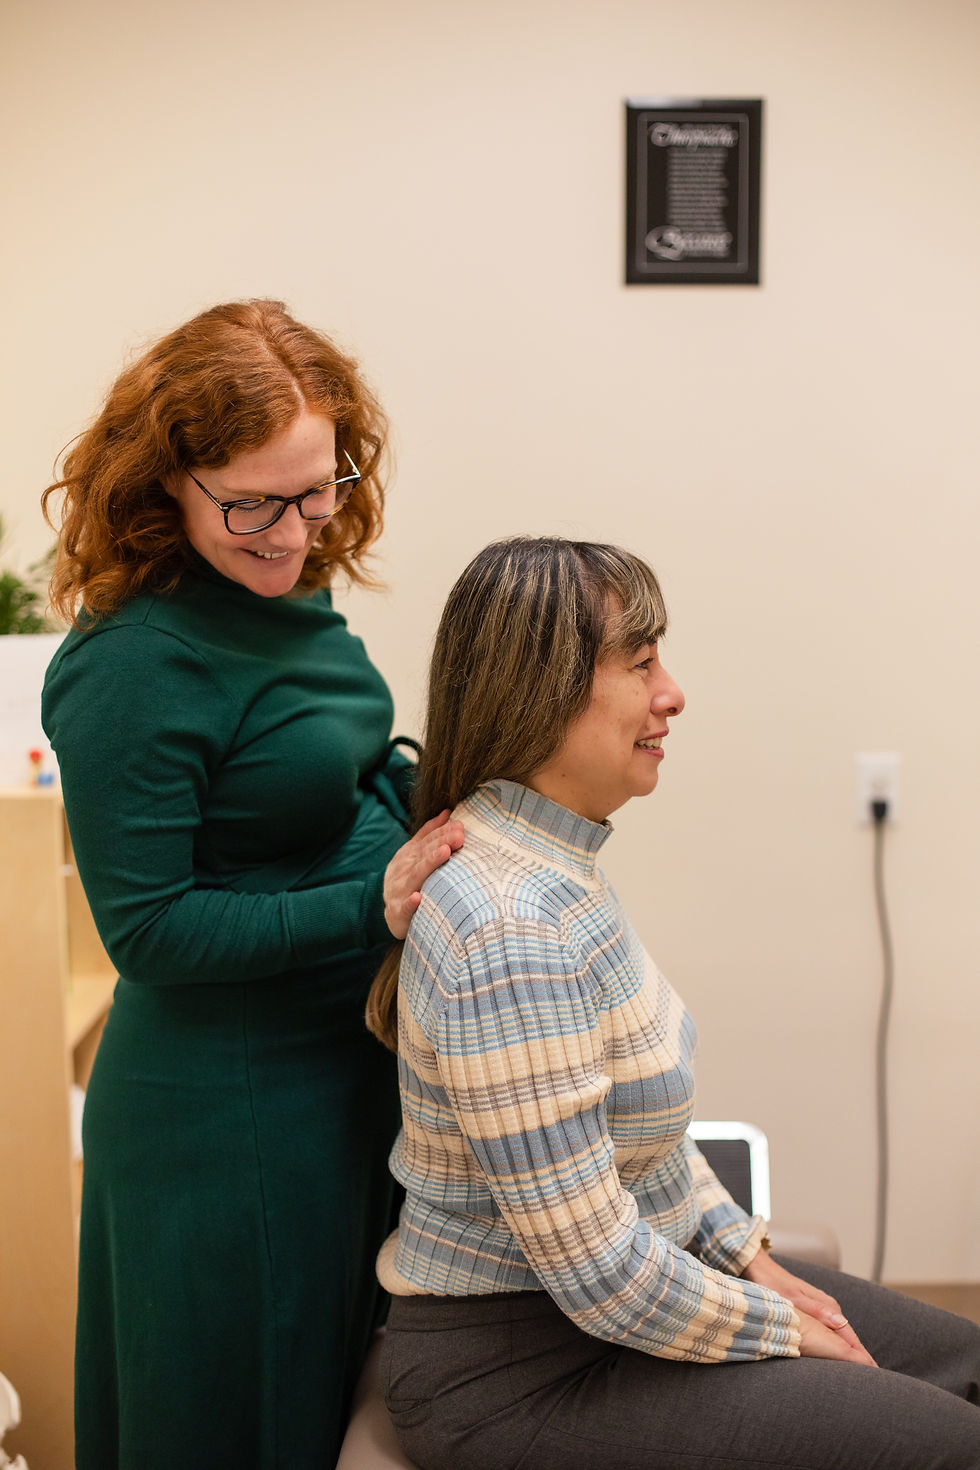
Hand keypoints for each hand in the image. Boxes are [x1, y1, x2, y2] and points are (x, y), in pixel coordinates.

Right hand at [383, 811, 463, 939]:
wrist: (390, 912)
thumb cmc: (407, 879)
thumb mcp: (414, 853)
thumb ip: (429, 833)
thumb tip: (447, 813)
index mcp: (410, 855)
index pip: (428, 840)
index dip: (443, 832)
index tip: (460, 826)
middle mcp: (405, 868)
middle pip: (425, 853)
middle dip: (442, 842)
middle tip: (459, 836)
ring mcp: (400, 889)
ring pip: (416, 875)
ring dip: (430, 863)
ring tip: (444, 852)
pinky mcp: (398, 911)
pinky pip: (404, 907)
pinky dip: (410, 903)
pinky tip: (417, 898)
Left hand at [741, 1249, 876, 1365]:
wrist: (759, 1268)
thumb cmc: (772, 1284)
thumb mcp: (794, 1299)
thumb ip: (817, 1310)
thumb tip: (841, 1322)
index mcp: (827, 1306)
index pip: (849, 1335)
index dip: (861, 1353)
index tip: (874, 1370)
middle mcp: (828, 1307)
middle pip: (848, 1336)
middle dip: (859, 1355)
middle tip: (873, 1378)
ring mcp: (820, 1309)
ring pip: (839, 1334)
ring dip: (848, 1350)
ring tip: (860, 1371)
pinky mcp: (812, 1310)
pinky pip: (829, 1331)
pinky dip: (836, 1343)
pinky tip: (837, 1354)